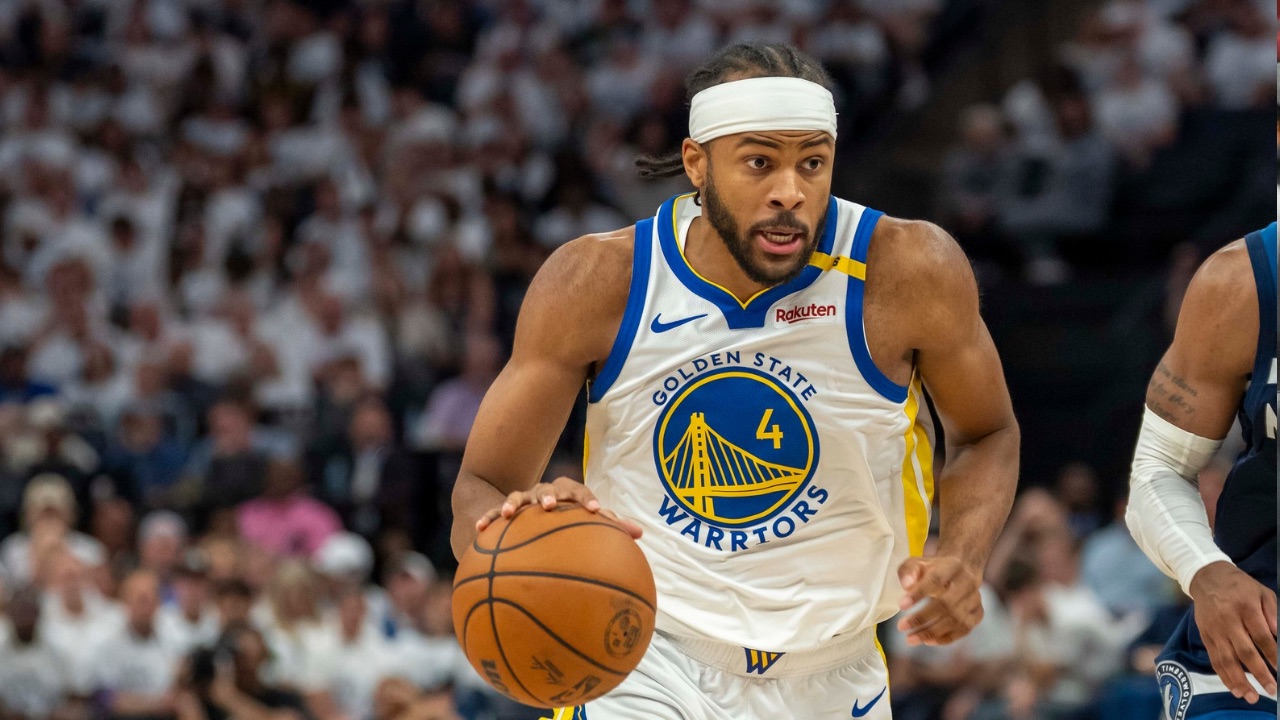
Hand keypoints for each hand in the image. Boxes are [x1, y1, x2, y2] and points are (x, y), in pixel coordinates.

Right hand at [475, 476, 641, 537]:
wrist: (535, 509)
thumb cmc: (569, 520)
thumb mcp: (588, 523)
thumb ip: (611, 528)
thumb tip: (641, 534)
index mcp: (567, 494)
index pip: (579, 490)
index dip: (587, 499)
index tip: (597, 511)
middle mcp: (545, 493)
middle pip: (548, 488)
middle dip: (549, 496)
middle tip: (551, 507)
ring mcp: (524, 501)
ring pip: (518, 497)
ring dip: (515, 503)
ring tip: (510, 513)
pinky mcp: (505, 512)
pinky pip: (494, 514)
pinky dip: (488, 519)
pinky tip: (479, 529)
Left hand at [896, 555, 983, 645]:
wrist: (961, 570)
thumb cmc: (933, 569)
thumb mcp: (917, 563)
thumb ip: (908, 571)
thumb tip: (906, 585)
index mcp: (952, 566)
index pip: (935, 580)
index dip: (919, 594)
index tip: (901, 605)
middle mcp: (968, 582)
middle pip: (946, 604)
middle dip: (922, 618)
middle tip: (901, 627)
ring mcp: (975, 599)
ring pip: (955, 620)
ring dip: (931, 632)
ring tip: (910, 638)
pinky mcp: (978, 613)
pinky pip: (964, 629)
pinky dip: (946, 638)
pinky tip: (928, 641)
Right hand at [1188, 561, 1277, 702]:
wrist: (1206, 578)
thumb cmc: (1240, 587)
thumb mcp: (1262, 592)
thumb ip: (1272, 612)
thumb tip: (1278, 635)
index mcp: (1245, 607)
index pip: (1262, 636)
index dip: (1272, 654)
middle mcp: (1228, 620)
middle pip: (1244, 651)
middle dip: (1259, 673)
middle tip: (1272, 690)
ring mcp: (1214, 630)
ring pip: (1226, 659)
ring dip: (1239, 680)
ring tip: (1251, 697)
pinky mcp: (1205, 635)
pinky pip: (1214, 659)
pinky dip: (1224, 675)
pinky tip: (1234, 688)